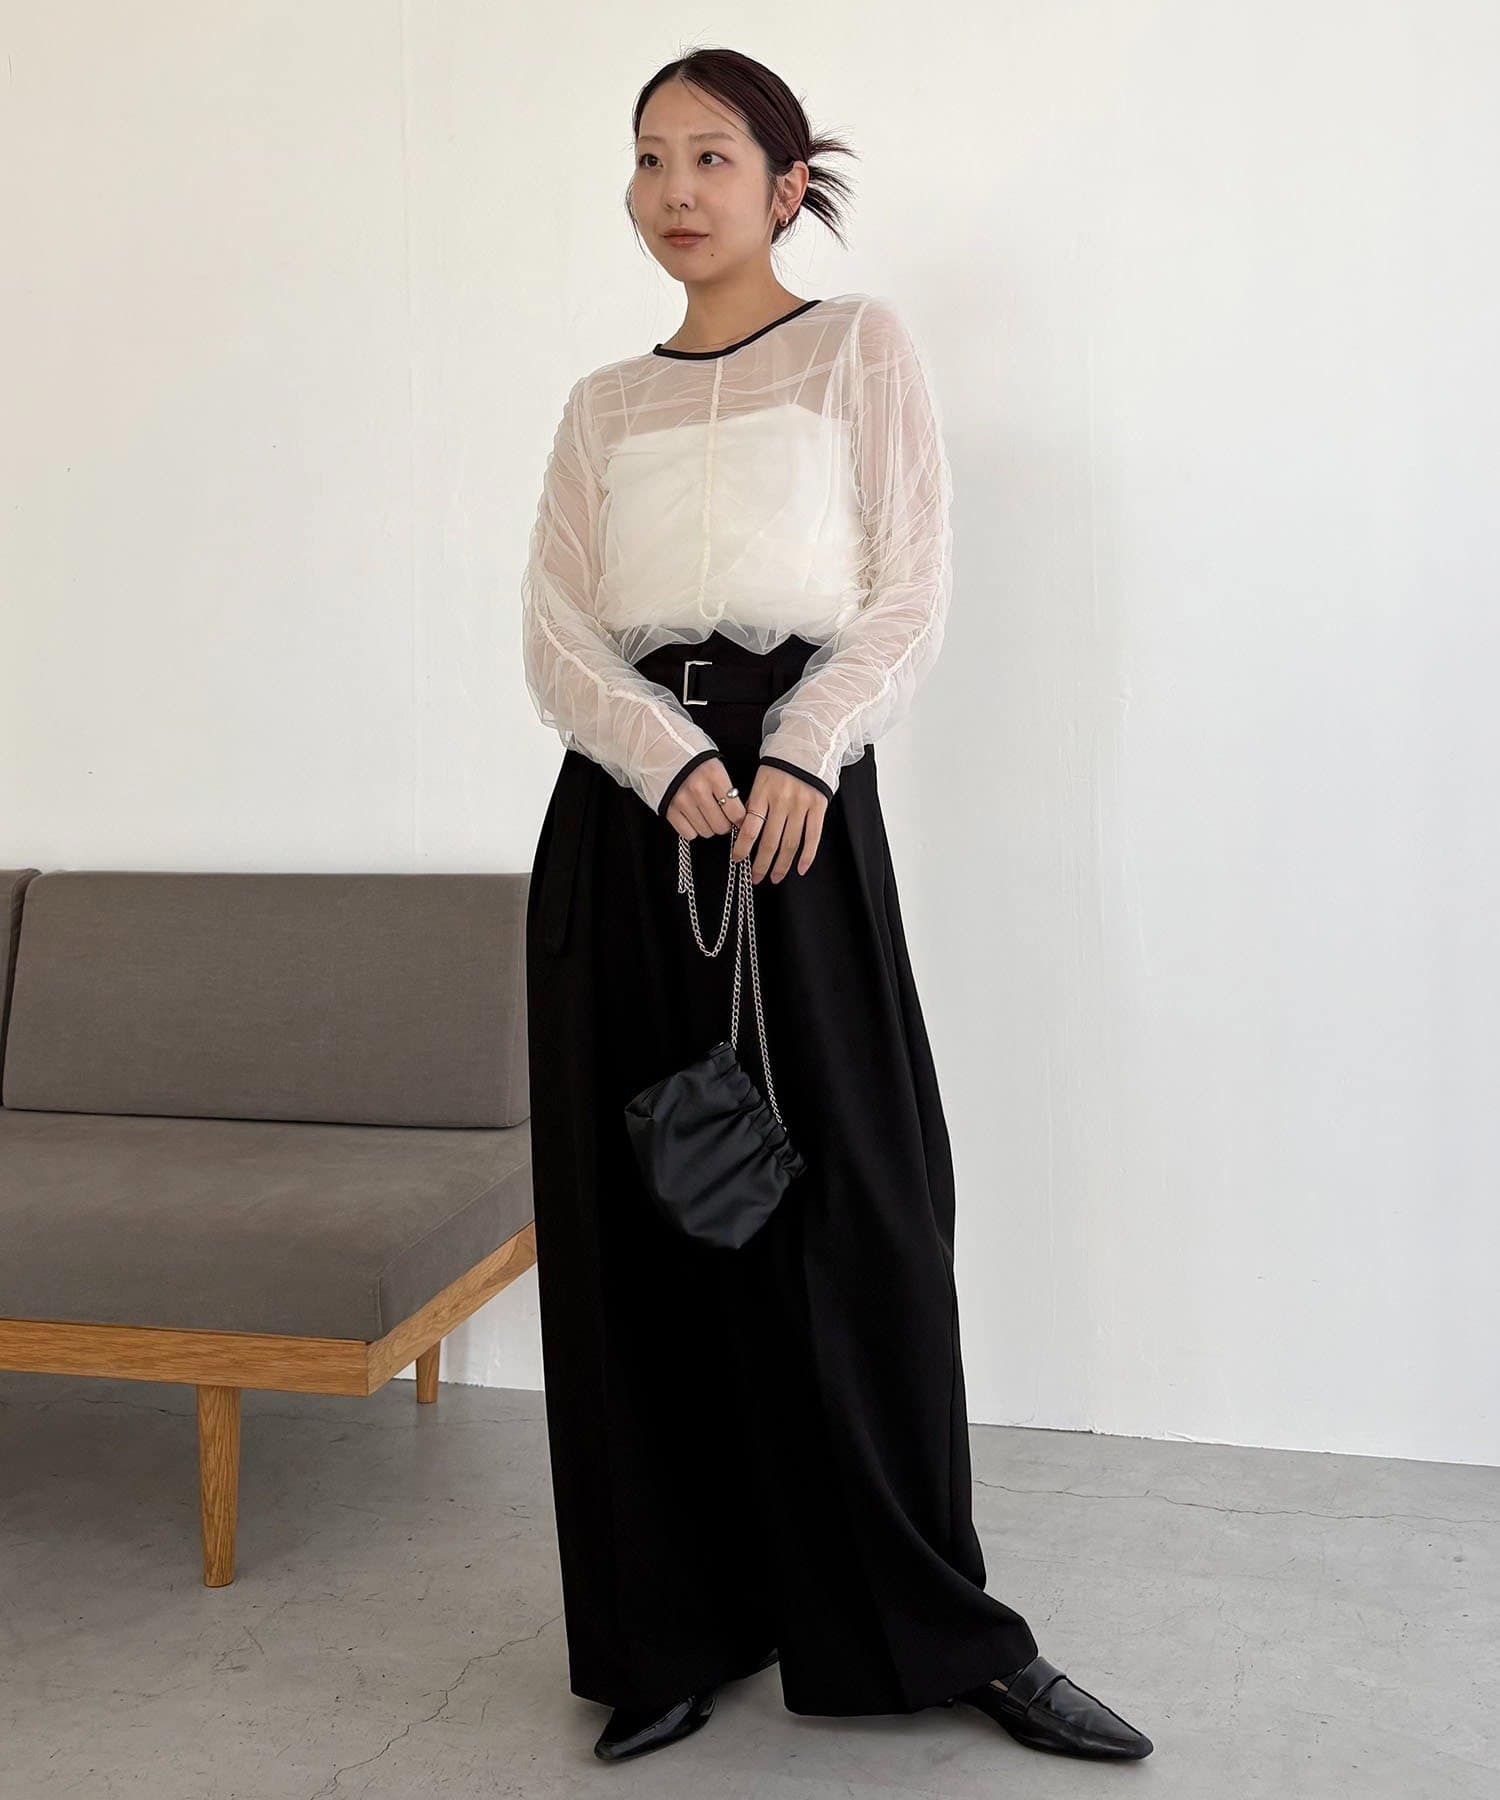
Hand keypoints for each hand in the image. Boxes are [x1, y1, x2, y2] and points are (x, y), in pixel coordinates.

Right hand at [663, 758, 747, 841]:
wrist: (659, 749)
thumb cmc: (690, 756)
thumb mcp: (714, 764)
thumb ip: (726, 787)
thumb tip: (738, 814)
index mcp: (714, 775)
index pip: (736, 811)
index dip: (739, 818)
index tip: (737, 817)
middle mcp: (698, 789)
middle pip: (721, 826)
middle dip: (724, 824)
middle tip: (720, 816)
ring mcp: (682, 801)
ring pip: (706, 832)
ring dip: (708, 826)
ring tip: (704, 813)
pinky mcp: (668, 809)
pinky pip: (688, 833)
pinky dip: (692, 829)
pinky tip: (692, 817)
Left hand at [728, 763, 826, 883]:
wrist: (808, 745)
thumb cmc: (781, 765)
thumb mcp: (761, 780)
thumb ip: (755, 804)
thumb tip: (743, 832)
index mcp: (763, 794)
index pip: (749, 828)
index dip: (742, 848)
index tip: (737, 860)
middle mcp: (781, 801)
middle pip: (770, 841)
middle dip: (761, 864)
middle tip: (755, 878)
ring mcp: (801, 805)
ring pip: (790, 843)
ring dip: (781, 865)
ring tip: (775, 878)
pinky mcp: (818, 806)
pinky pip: (813, 836)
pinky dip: (807, 855)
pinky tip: (801, 869)